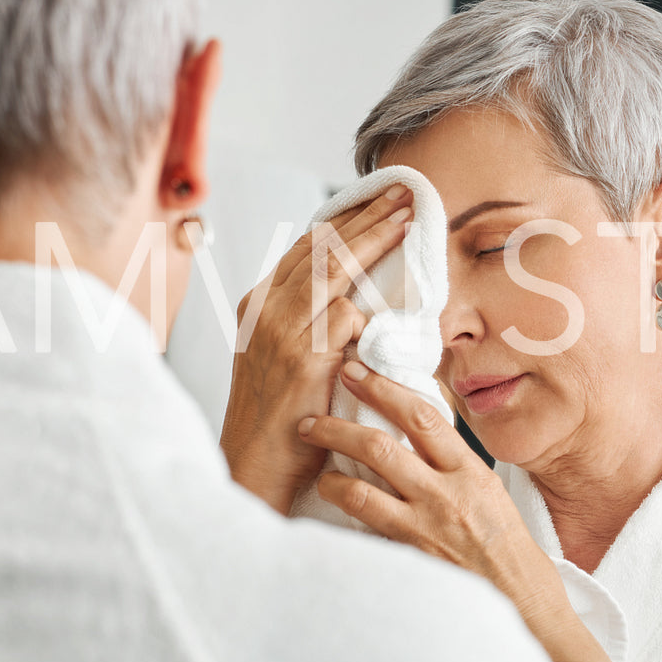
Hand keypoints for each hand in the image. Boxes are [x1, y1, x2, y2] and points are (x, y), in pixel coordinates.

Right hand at [220, 186, 412, 514]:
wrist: (253, 470)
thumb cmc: (280, 422)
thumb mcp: (284, 362)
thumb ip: (310, 326)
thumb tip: (356, 300)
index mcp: (258, 306)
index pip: (305, 247)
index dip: (344, 220)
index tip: (377, 200)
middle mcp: (265, 310)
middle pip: (322, 245)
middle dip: (365, 213)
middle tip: (403, 190)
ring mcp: (280, 331)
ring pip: (335, 267)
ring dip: (376, 237)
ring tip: (408, 215)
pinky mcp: (301, 357)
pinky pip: (345, 316)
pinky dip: (370, 305)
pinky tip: (394, 299)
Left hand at [299, 361, 611, 661]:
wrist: (526, 603)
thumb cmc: (511, 552)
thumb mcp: (490, 495)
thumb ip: (454, 470)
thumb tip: (417, 444)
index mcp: (471, 471)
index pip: (422, 415)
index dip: (384, 388)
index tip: (357, 372)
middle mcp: (448, 493)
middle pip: (383, 445)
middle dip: (340, 425)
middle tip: (311, 415)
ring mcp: (427, 526)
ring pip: (365, 486)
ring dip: (331, 471)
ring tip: (315, 467)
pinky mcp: (412, 556)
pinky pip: (367, 528)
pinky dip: (344, 512)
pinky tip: (329, 504)